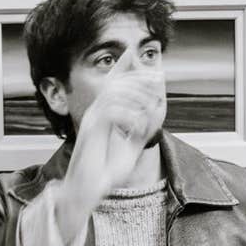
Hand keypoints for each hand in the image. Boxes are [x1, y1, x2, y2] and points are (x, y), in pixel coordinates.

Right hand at [56, 47, 165, 240]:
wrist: (88, 190)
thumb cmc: (105, 173)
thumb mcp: (130, 147)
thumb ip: (141, 130)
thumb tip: (153, 115)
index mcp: (102, 114)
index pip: (111, 84)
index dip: (121, 67)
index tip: (136, 55)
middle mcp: (94, 114)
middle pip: (115, 84)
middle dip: (137, 79)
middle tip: (157, 80)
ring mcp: (91, 121)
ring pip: (113, 94)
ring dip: (136, 96)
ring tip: (151, 107)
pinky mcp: (90, 131)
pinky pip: (110, 113)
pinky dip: (128, 116)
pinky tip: (138, 127)